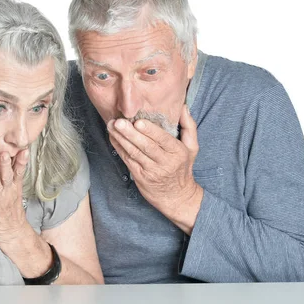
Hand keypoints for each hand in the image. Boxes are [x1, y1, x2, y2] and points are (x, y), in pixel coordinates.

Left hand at [0, 150, 30, 245]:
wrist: (11, 231)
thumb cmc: (11, 207)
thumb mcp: (16, 189)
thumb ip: (15, 173)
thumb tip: (18, 154)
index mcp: (14, 186)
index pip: (18, 171)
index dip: (21, 161)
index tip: (23, 150)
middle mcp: (6, 191)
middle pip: (7, 176)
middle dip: (6, 165)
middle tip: (4, 153)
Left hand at [107, 105, 202, 231]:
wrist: (176, 196)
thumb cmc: (182, 167)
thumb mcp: (192, 147)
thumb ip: (189, 126)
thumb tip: (183, 107)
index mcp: (178, 152)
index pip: (163, 140)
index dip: (150, 131)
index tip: (138, 121)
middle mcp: (165, 162)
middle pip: (146, 146)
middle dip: (131, 133)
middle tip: (119, 122)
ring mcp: (151, 170)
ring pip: (134, 153)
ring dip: (121, 139)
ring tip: (111, 127)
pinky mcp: (140, 176)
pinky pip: (128, 160)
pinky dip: (119, 148)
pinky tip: (113, 138)